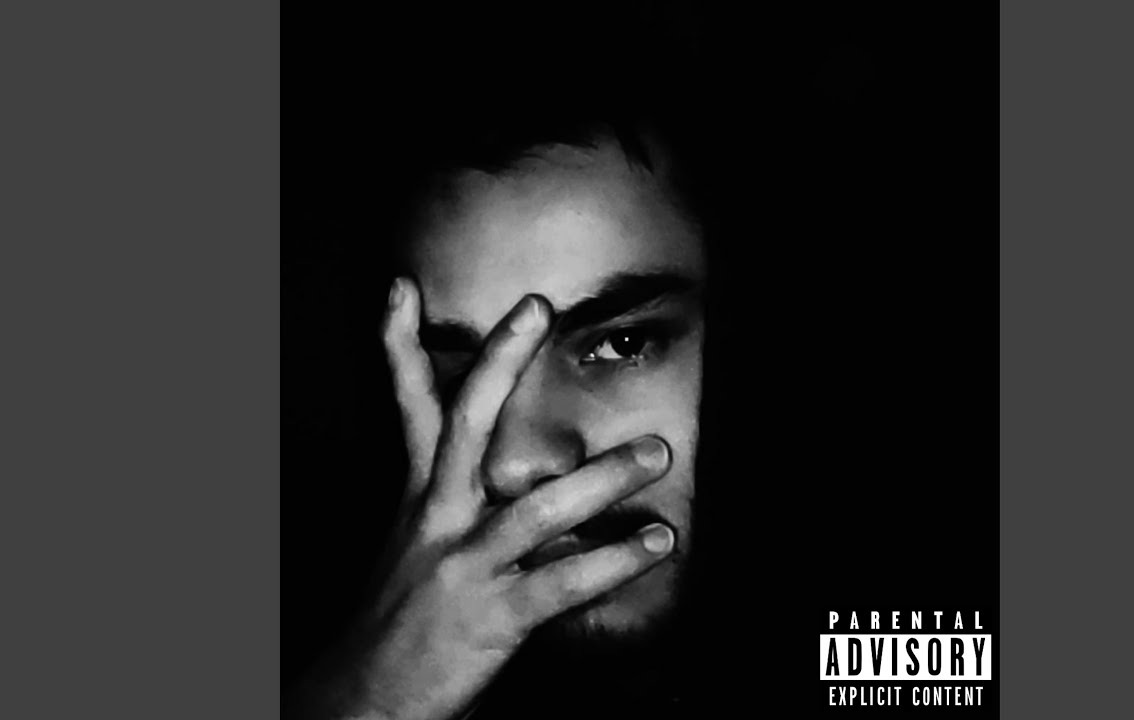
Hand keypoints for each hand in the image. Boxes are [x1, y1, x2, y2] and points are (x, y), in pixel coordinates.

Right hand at [310, 279, 675, 719]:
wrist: (363, 704)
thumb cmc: (401, 622)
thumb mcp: (417, 550)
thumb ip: (460, 504)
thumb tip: (512, 472)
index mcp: (420, 501)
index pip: (409, 411)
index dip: (400, 348)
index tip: (402, 289)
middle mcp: (437, 521)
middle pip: (463, 426)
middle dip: (497, 361)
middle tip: (535, 304)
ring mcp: (465, 567)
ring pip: (536, 509)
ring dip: (603, 478)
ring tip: (657, 452)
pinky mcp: (493, 616)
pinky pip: (563, 582)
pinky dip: (615, 560)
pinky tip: (656, 541)